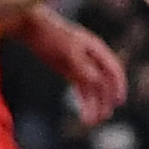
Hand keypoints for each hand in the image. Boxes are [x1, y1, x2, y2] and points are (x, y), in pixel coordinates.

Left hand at [19, 7, 128, 123]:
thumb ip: (83, 66)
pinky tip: (85, 113)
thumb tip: (98, 81)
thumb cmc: (50, 36)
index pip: (113, 69)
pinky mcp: (69, 70)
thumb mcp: (67, 52)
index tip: (119, 102)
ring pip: (92, 88)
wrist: (30, 27)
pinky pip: (81, 88)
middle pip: (104, 82)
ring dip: (94, 104)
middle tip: (102, 118)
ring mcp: (81, 64)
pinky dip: (84, 101)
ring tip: (91, 122)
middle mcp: (92, 57)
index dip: (118, 85)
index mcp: (96, 48)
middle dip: (105, 100)